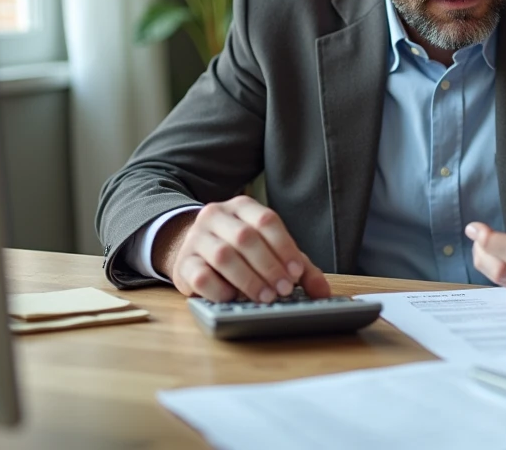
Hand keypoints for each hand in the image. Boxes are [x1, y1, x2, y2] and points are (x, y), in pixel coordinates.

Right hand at [152, 195, 331, 302]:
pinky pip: (201, 275)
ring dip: (248, 279)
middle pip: (246, 238)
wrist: (191, 250)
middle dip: (269, 266)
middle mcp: (216, 216)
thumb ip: (299, 268)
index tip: (296, 272)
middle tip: (284, 290)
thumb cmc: (240, 252)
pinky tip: (234, 298)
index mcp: (241, 207)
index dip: (284, 247)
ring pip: (223, 255)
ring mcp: (196, 238)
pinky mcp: (183, 263)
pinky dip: (220, 289)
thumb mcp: (270, 251)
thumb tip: (323, 292)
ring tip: (265, 298)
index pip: (266, 220)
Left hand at [465, 185, 505, 301]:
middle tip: (475, 230)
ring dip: (482, 257)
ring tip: (484, 240)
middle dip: (482, 248)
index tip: (477, 226)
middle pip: (502, 270)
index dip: (491, 240)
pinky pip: (502, 284)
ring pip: (498, 279)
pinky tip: (494, 253)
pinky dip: (490, 266)